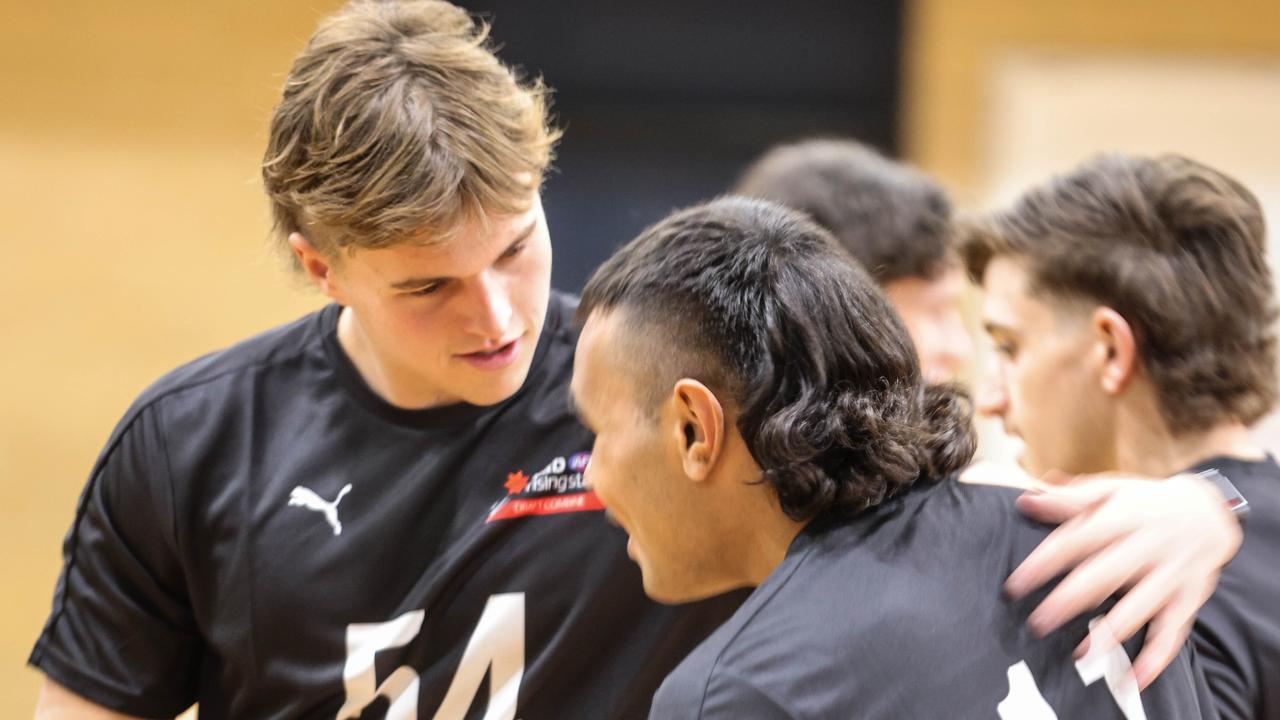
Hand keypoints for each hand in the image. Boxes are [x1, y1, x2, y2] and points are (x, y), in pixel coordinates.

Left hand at [1004, 472, 1241, 687]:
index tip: (1016, 585)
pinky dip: (1156, 657)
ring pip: (1139, 606)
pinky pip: (1173, 631)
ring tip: (1080, 654)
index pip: (1077, 540)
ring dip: (1109, 633)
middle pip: (1105, 576)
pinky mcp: (1189, 598)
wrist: (1210, 511)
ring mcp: (1172, 574)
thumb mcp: (1110, 490)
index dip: (1045, 563)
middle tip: (1038, 624)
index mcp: (1124, 517)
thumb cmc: (1145, 503)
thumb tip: (1025, 501)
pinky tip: (1135, 678)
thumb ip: (1069, 499)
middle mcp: (1150, 546)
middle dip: (1069, 602)